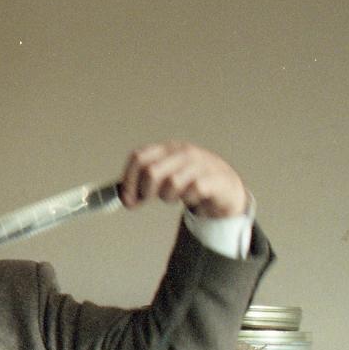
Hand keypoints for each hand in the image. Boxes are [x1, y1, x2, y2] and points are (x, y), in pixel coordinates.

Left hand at [119, 142, 247, 218]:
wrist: (225, 189)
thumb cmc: (190, 183)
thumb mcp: (164, 178)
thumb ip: (143, 184)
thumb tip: (123, 198)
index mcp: (167, 149)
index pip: (138, 157)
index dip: (128, 180)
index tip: (128, 199)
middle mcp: (183, 152)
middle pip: (151, 171)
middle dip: (145, 191)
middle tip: (148, 200)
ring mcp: (200, 164)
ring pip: (171, 183)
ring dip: (168, 197)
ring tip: (175, 197)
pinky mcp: (214, 179)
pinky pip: (192, 191)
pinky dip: (188, 200)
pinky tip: (192, 198)